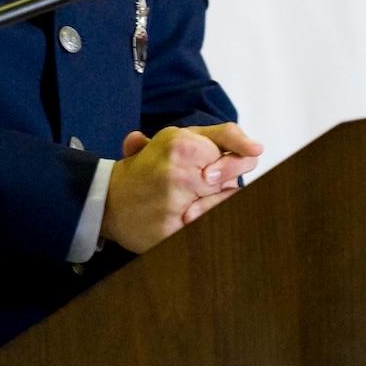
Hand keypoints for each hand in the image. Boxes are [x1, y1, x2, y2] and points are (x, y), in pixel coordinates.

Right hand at [99, 122, 262, 253]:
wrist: (108, 200)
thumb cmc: (147, 168)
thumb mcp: (178, 137)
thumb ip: (222, 135)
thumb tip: (257, 147)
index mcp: (182, 144)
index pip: (240, 156)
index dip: (239, 162)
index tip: (242, 160)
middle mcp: (178, 172)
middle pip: (233, 183)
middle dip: (224, 183)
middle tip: (202, 182)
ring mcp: (174, 203)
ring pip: (223, 205)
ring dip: (213, 203)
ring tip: (189, 198)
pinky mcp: (171, 230)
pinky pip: (206, 225)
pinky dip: (202, 220)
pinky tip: (185, 214)